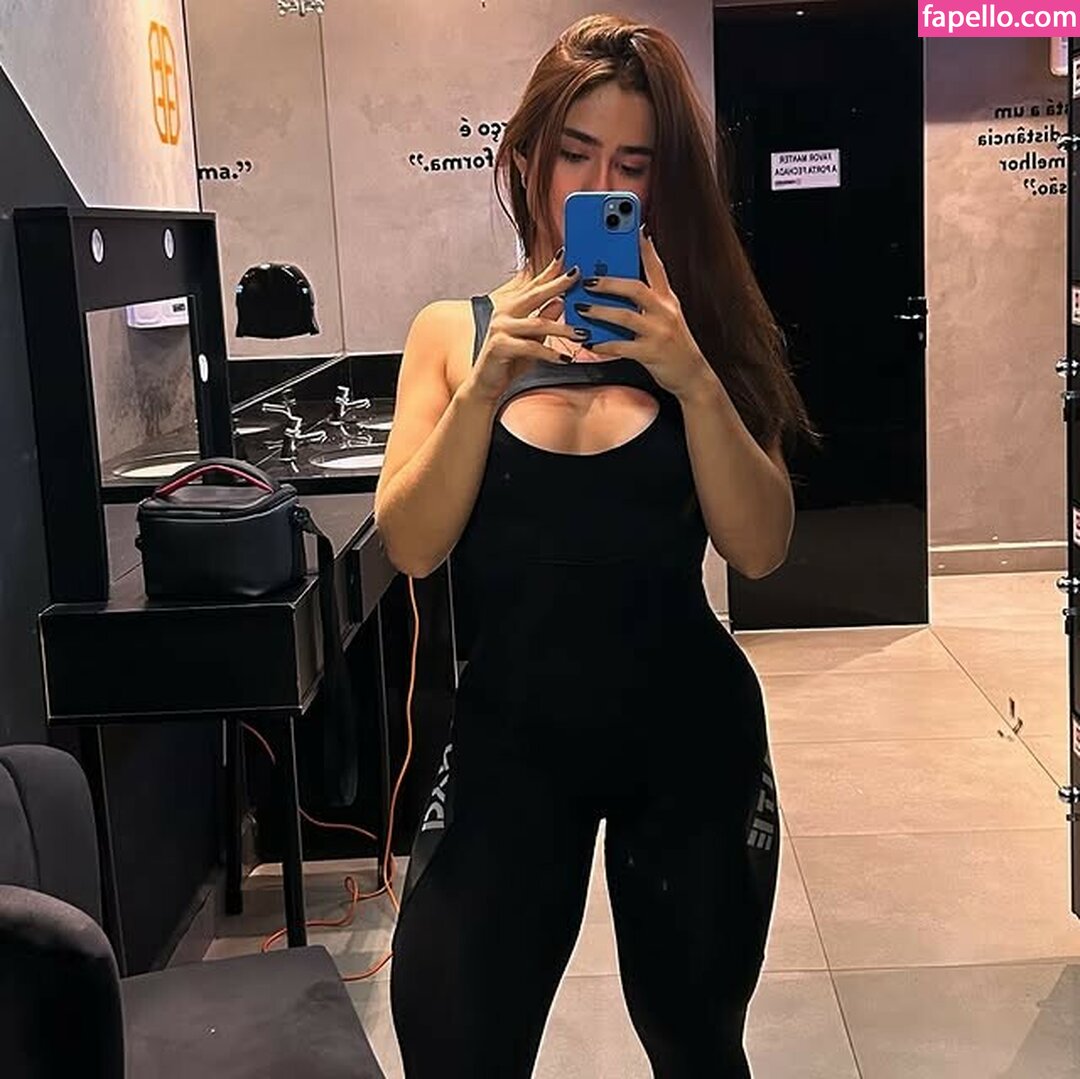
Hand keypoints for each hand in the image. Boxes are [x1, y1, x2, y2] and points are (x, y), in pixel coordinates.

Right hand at [467, 253, 586, 404]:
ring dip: (563, 329)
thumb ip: (544, 319)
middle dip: (558, 284)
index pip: (533, 285)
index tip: (565, 255)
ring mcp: (500, 328)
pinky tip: (566, 359)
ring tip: (583, 334)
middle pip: (535, 294)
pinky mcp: (500, 346)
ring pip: (538, 323)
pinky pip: (531, 347)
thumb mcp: (533, 338)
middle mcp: (504, 312)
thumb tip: (561, 301)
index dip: (549, 270)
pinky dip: (550, 354)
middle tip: (578, 275)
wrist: (486, 384)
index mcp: (511, 307)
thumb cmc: (510, 361)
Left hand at [575, 232, 711, 400]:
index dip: (644, 247)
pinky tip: (589, 342)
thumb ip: (648, 299)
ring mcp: (659, 332)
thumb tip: (619, 282)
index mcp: (667, 299)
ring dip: (600, 311)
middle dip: (609, 281)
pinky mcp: (651, 353)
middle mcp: (665, 311)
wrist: (692, 374)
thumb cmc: (672, 343)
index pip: (656, 267)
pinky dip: (603, 344)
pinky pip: (622, 346)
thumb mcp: (665, 316)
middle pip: (636, 288)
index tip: (632, 228)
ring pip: (626, 316)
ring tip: (580, 307)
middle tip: (587, 278)